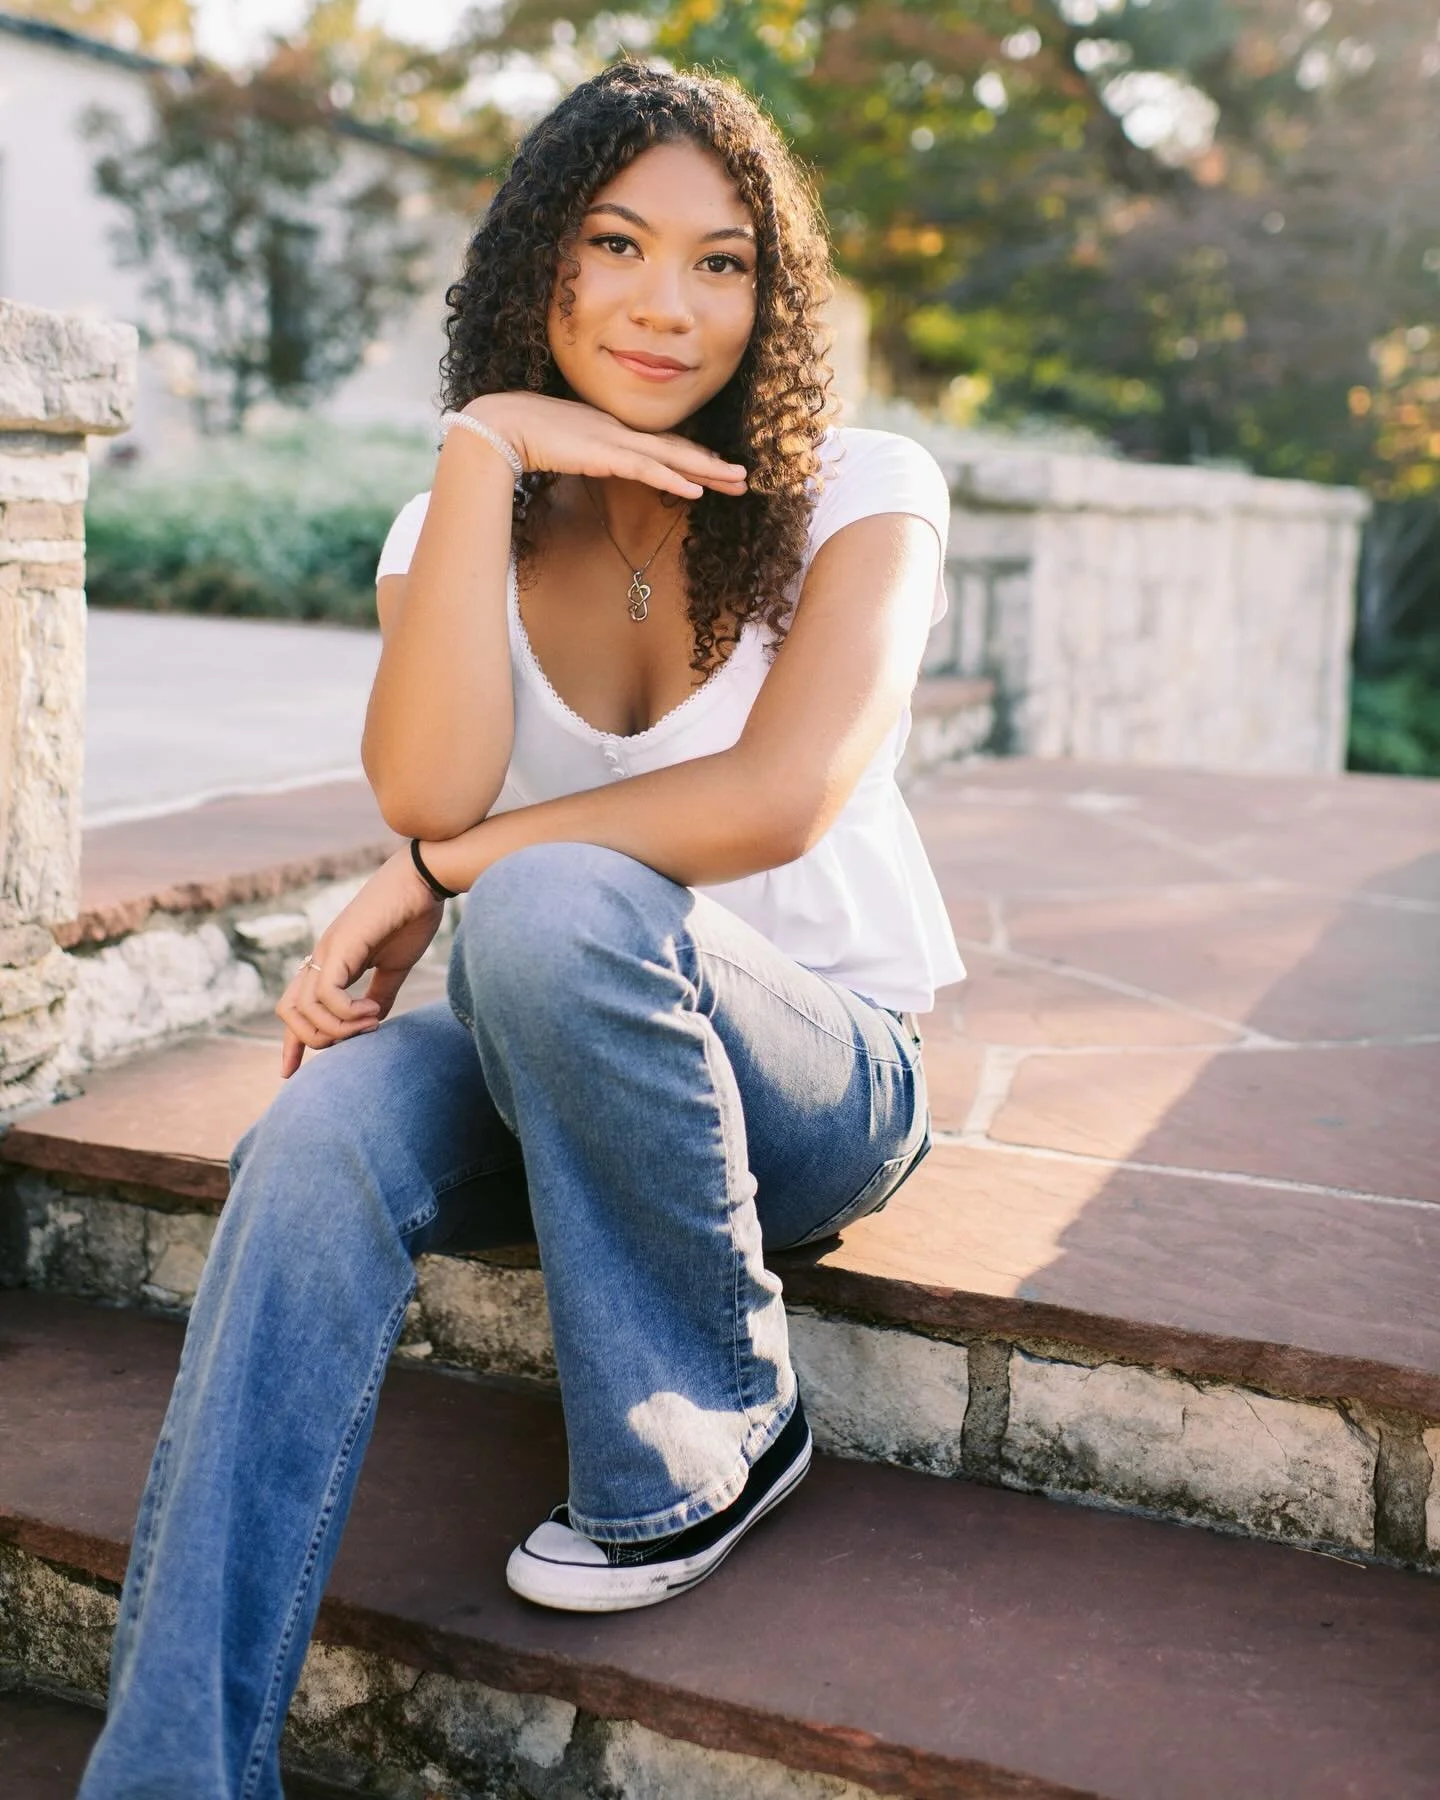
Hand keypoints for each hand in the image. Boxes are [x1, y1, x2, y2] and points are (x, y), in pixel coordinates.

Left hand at [276, 849, 446, 1078]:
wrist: (422, 882)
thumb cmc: (411, 917)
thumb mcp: (394, 966)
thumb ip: (381, 993)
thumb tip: (372, 1023)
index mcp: (330, 962)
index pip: (296, 1006)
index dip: (291, 1042)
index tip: (289, 1073)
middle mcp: (321, 957)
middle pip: (288, 1011)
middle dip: (313, 1039)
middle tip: (355, 1041)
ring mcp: (328, 950)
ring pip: (305, 1008)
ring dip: (338, 1027)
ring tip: (373, 1022)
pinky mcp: (341, 946)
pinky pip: (327, 993)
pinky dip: (348, 1011)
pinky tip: (374, 1009)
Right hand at [464, 391, 747, 501]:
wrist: (500, 424)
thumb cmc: (522, 433)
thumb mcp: (563, 444)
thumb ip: (583, 451)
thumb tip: (590, 459)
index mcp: (611, 429)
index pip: (660, 445)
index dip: (691, 457)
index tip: (716, 469)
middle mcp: (620, 431)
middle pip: (677, 449)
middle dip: (712, 465)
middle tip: (744, 477)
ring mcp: (614, 441)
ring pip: (672, 458)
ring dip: (707, 471)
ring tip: (737, 482)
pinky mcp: (604, 454)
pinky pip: (647, 469)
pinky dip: (673, 479)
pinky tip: (696, 491)